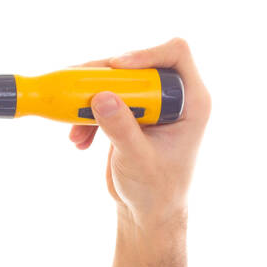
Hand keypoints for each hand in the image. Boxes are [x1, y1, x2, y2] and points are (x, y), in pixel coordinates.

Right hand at [68, 38, 211, 227]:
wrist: (146, 212)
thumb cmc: (156, 191)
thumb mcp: (138, 161)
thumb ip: (122, 130)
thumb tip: (102, 97)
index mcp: (192, 103)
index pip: (175, 55)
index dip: (146, 54)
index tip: (117, 67)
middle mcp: (173, 97)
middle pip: (136, 64)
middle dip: (104, 78)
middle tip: (78, 93)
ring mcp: (150, 104)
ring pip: (115, 79)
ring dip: (88, 98)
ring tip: (75, 130)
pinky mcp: (130, 113)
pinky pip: (103, 97)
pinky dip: (86, 114)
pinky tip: (78, 140)